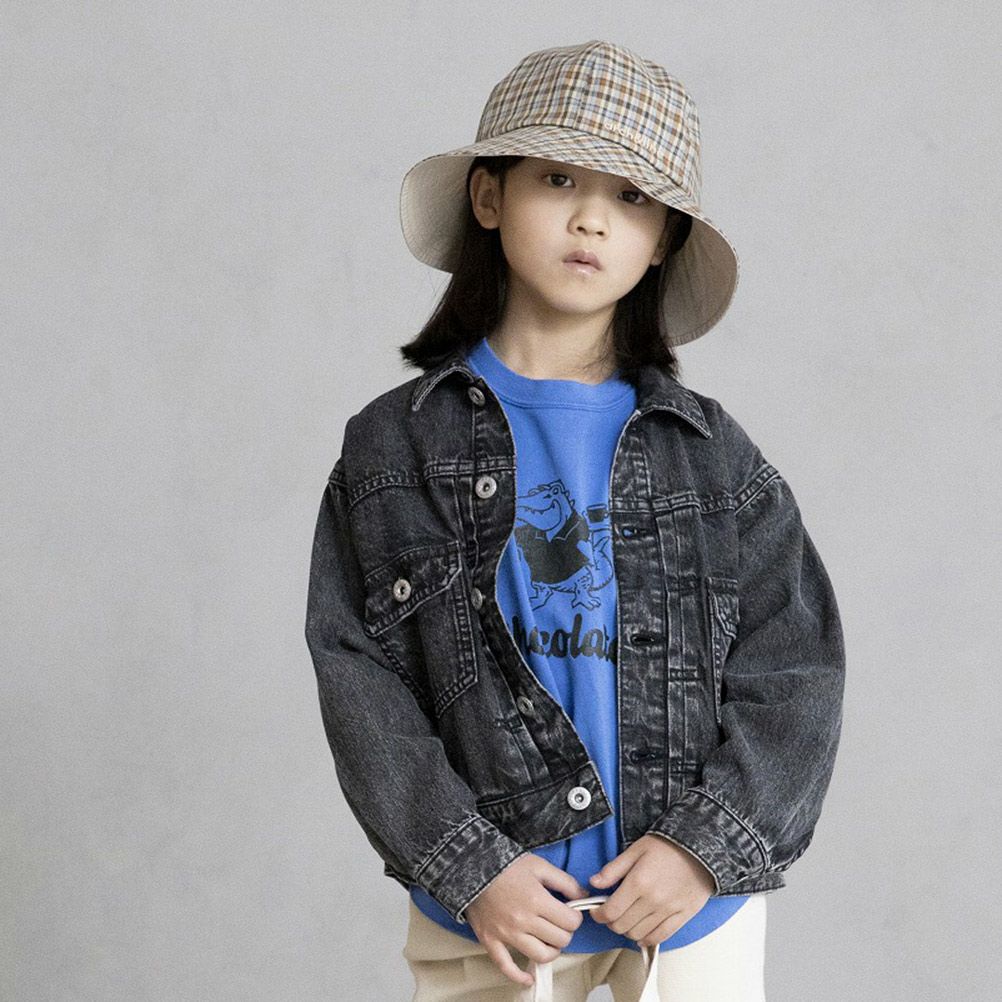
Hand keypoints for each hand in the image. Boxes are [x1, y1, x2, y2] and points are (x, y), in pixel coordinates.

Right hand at [464, 853, 589, 987]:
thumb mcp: (539, 865)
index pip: (570, 922)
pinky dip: (519, 976)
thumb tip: (583, 896)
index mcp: (536, 900)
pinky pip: (506, 967)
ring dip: (551, 951)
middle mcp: (523, 921)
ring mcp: (506, 934)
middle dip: (565, 932)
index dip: (575, 917)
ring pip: (540, 956)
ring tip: (549, 941)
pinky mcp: (490, 941)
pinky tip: (529, 978)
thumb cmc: (507, 865)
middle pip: (559, 940)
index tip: (570, 912)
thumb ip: (564, 881)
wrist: (472, 867)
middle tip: (559, 923)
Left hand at [587, 835, 715, 947]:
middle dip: (610, 922)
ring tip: (626, 919)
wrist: (700, 847)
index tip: (596, 911)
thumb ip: (613, 869)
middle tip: (610, 913)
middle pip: (622, 926)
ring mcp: (668, 911)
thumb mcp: (635, 850)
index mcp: (638, 882)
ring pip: (638, 934)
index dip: (598, 915)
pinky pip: (660, 937)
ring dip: (627, 931)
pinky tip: (641, 933)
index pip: (610, 911)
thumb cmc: (667, 846)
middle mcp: (652, 900)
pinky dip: (647, 939)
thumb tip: (593, 882)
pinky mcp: (682, 916)